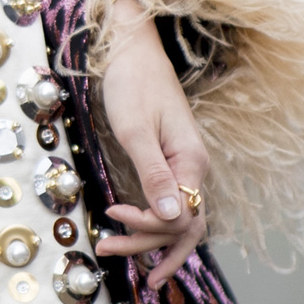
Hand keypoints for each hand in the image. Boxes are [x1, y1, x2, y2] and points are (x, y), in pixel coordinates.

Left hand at [92, 2, 209, 293]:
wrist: (133, 52)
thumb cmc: (133, 86)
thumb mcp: (137, 131)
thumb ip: (154, 174)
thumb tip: (171, 217)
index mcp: (192, 161)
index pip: (180, 215)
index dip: (148, 225)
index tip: (112, 215)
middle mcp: (194, 168)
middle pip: (183, 224)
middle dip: (149, 245)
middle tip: (108, 251)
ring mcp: (184, 166)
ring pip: (178, 217)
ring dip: (150, 240)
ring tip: (116, 251)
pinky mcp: (171, 162)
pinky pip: (171, 203)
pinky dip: (154, 224)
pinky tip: (136, 235)